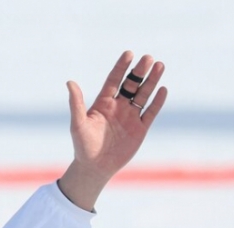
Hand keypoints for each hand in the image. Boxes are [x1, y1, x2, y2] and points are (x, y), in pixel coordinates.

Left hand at [57, 51, 167, 210]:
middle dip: (139, 71)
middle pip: (131, 84)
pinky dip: (157, 101)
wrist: (95, 167)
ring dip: (151, 81)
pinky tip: (163, 89)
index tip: (128, 53)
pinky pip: (150, 112)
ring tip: (159, 65)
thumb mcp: (78, 124)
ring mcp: (130, 117)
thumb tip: (70, 82)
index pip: (114, 80)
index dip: (121, 67)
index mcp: (103, 103)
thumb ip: (76, 103)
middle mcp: (118, 107)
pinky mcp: (140, 128)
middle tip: (147, 58)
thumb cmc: (83, 146)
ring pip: (143, 95)